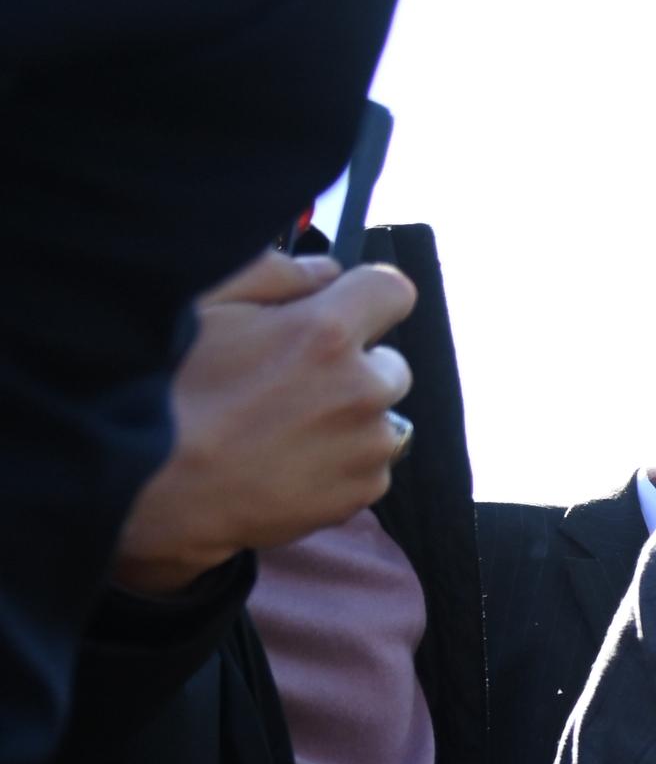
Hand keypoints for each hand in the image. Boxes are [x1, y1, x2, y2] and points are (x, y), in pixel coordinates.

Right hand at [113, 251, 418, 591]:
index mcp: (326, 334)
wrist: (156, 489)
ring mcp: (368, 447)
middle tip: (289, 379)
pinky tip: (285, 459)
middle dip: (353, 364)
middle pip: (389, 363)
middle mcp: (363, 390)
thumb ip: (273, 274)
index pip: (391, 291)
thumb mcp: (203, 305)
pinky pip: (367, 464)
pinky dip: (340, 460)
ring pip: (379, 418)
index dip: (367, 296)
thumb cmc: (168, 389)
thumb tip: (323, 270)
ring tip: (279, 425)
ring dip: (346, 415)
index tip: (345, 307)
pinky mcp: (363, 492)